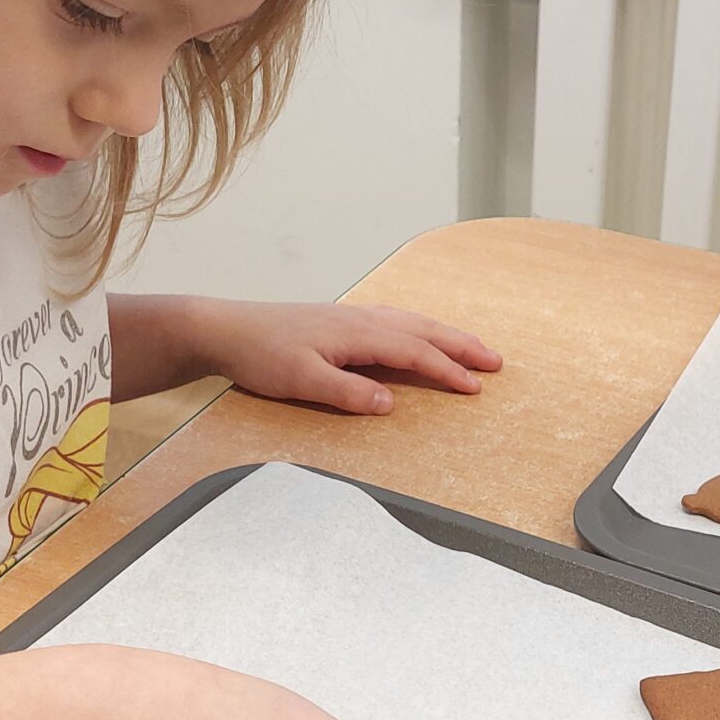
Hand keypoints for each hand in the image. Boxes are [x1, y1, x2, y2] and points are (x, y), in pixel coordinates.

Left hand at [188, 299, 500, 415]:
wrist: (224, 329)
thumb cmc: (260, 355)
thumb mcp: (301, 382)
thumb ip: (347, 393)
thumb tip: (390, 403)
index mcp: (357, 333)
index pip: (414, 352)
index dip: (448, 370)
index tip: (476, 386)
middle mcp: (360, 319)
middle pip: (422, 330)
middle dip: (461, 345)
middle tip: (495, 360)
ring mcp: (351, 317)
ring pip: (410, 321)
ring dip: (444, 334)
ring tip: (470, 346)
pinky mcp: (339, 321)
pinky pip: (394, 319)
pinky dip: (419, 327)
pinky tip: (418, 333)